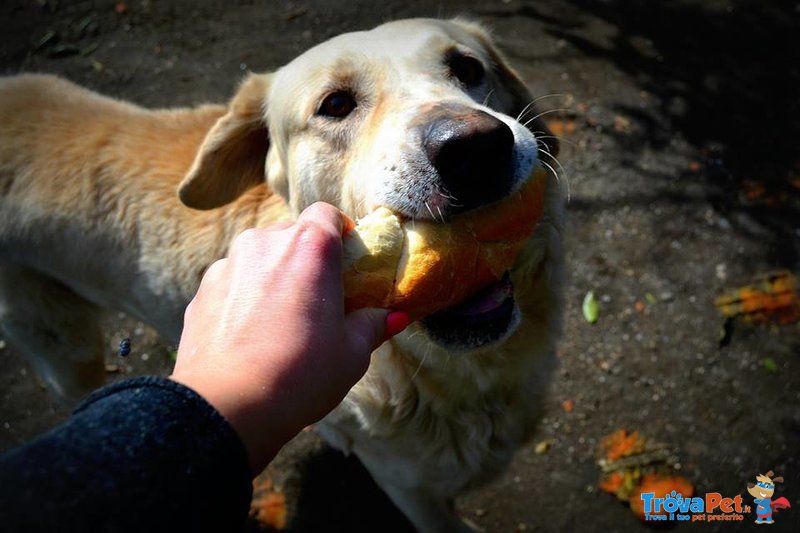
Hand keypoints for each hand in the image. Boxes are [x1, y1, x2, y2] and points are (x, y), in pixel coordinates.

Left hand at [171, 202, 407, 473]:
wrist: (227, 407)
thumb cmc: (300, 374)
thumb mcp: (352, 353)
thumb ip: (373, 324)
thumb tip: (393, 316)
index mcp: (310, 246)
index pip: (328, 214)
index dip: (340, 235)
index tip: (347, 266)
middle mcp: (264, 242)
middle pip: (292, 235)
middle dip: (306, 259)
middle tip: (319, 299)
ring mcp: (227, 264)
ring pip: (259, 258)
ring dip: (273, 277)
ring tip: (281, 322)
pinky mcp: (201, 290)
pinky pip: (233, 282)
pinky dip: (245, 298)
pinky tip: (251, 336)